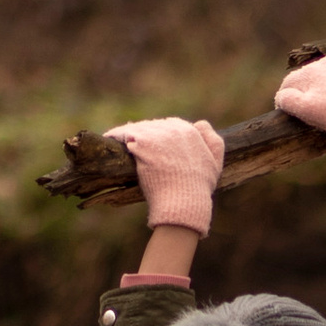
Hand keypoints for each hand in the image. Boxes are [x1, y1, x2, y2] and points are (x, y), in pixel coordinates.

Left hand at [105, 114, 224, 235]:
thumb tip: (200, 123)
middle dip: (144, 133)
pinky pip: (124, 133)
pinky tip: (109, 138)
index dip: (161, 134)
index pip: (171, 125)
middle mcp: (174, 129)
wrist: (184, 202)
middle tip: (132, 142)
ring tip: (117, 139)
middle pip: (153, 125)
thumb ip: (213, 140)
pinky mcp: (142, 143)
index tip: (153, 143)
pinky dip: (115, 135)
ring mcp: (157, 135)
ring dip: (128, 133)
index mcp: (191, 131)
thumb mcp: (216, 163)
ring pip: (138, 128)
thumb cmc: (198, 188)